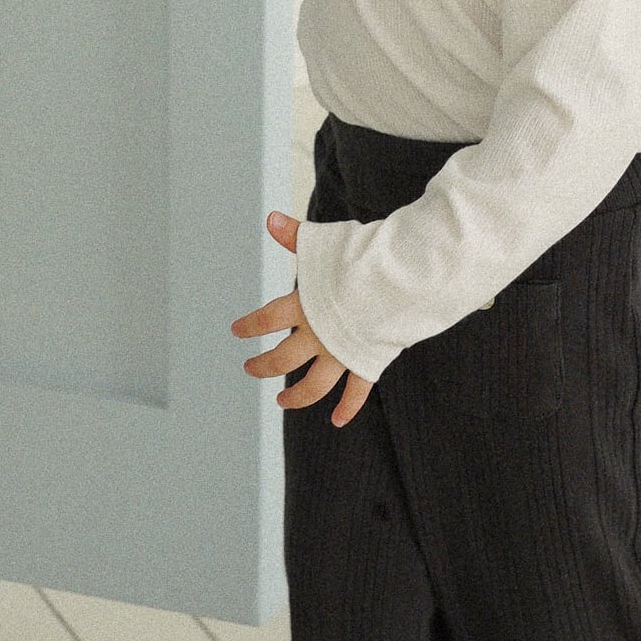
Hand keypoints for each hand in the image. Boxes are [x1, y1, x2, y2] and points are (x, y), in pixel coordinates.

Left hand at [233, 209, 373, 424]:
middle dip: (264, 366)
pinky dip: (348, 408)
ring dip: (296, 397)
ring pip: (313, 384)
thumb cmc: (364, 257)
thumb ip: (296, 236)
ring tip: (282, 402)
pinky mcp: (367, 361)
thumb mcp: (325, 244)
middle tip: (251, 369)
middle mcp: (318, 334)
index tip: (237, 332)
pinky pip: (356, 392)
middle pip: (282, 359)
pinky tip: (338, 421)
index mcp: (304, 306)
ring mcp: (341, 352)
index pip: (267, 319)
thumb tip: (270, 219)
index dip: (249, 326)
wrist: (403, 279)